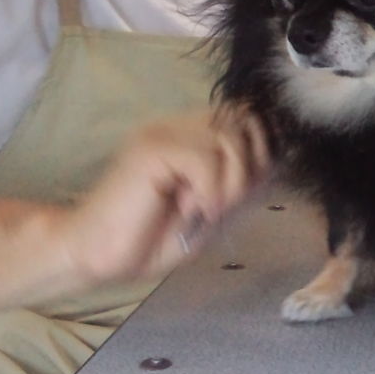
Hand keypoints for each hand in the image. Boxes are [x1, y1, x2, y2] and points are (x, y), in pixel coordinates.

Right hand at [50, 105, 270, 288]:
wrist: (95, 256)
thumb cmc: (149, 239)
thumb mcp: (212, 210)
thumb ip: (241, 183)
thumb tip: (279, 159)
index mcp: (193, 134)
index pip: (249, 117)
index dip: (263, 150)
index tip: (248, 191)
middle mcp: (179, 124)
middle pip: (246, 122)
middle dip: (251, 168)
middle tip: (225, 204)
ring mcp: (163, 132)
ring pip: (230, 141)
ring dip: (230, 185)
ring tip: (203, 211)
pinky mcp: (151, 149)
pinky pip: (206, 160)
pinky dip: (209, 191)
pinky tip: (191, 210)